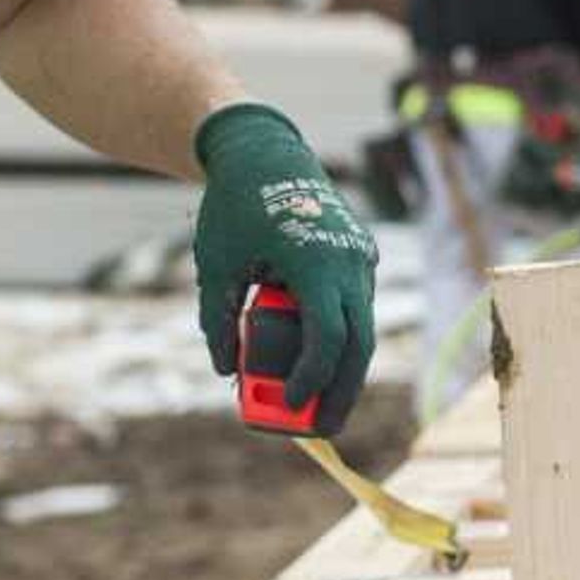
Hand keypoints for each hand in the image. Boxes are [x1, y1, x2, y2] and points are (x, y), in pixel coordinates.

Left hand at [194, 103, 377, 433]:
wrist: (262, 150)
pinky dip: (342, 335)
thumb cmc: (234, 205)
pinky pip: (357, 304)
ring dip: (343, 366)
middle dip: (342, 391)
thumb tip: (225, 369)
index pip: (329, 338)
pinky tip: (321, 359)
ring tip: (319, 402)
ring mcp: (360, 256)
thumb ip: (219, 320)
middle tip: (323, 428)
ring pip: (363, 326)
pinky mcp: (359, 252)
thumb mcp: (216, 265)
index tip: (293, 404)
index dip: (314, 378)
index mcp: (317, 263)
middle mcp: (350, 261)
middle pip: (360, 344)